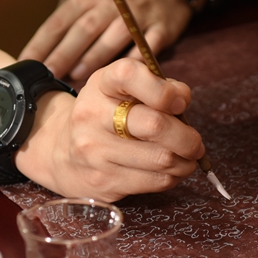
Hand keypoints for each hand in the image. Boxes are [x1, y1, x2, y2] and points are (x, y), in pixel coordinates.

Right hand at [14, 57, 203, 200]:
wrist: (61, 152)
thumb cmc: (106, 116)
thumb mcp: (124, 89)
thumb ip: (158, 86)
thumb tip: (184, 99)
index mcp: (101, 84)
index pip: (130, 75)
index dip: (164, 90)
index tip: (181, 102)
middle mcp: (92, 115)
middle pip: (155, 125)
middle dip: (187, 137)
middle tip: (195, 142)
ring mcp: (95, 151)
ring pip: (161, 159)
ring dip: (186, 161)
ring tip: (187, 158)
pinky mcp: (103, 181)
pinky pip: (155, 182)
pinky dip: (173, 177)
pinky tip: (171, 171)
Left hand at [19, 0, 193, 81]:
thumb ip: (68, 12)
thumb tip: (44, 46)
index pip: (58, 21)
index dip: (41, 44)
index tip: (25, 63)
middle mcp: (111, 1)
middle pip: (83, 31)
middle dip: (63, 55)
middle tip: (48, 76)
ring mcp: (138, 14)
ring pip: (112, 39)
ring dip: (93, 60)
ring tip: (76, 77)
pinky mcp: (162, 27)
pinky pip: (146, 48)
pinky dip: (131, 64)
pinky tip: (118, 79)